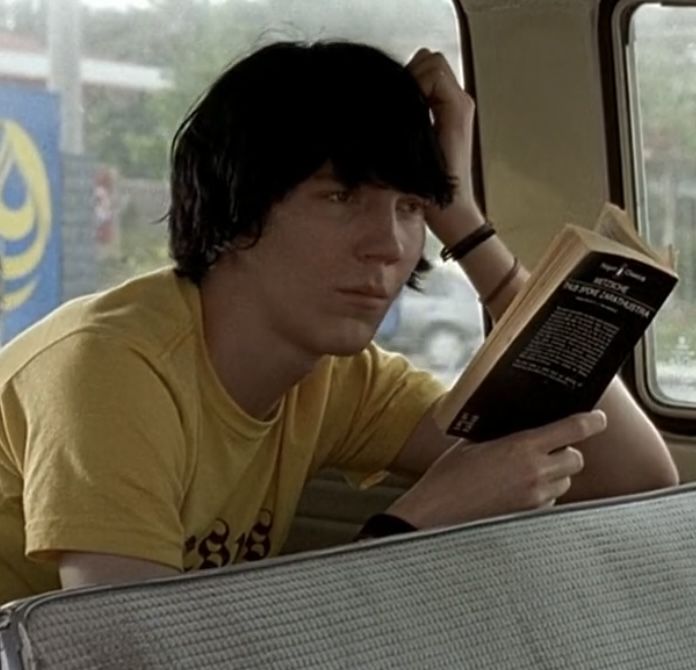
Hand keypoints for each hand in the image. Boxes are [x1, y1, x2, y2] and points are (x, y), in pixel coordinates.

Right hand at [387, 410, 606, 528]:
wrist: (437, 513)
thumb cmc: (449, 476)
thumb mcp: (473, 443)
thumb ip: (502, 434)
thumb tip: (517, 426)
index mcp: (522, 447)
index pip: (573, 430)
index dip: (591, 421)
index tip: (597, 418)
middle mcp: (536, 473)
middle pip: (576, 458)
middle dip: (567, 452)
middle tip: (547, 449)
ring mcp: (535, 499)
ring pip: (564, 482)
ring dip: (555, 474)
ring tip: (527, 472)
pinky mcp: (530, 518)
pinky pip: (549, 502)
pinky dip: (541, 494)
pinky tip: (517, 491)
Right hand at [407, 48, 481, 239]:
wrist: (452, 210)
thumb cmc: (440, 187)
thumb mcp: (423, 149)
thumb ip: (418, 110)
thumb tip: (405, 88)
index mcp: (458, 104)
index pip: (431, 66)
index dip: (412, 80)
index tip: (407, 109)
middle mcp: (459, 100)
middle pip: (429, 62)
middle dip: (411, 78)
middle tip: (404, 109)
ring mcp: (453, 108)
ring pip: (425, 72)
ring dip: (411, 87)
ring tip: (406, 116)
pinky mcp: (444, 116)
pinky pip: (426, 89)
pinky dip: (413, 96)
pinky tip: (408, 121)